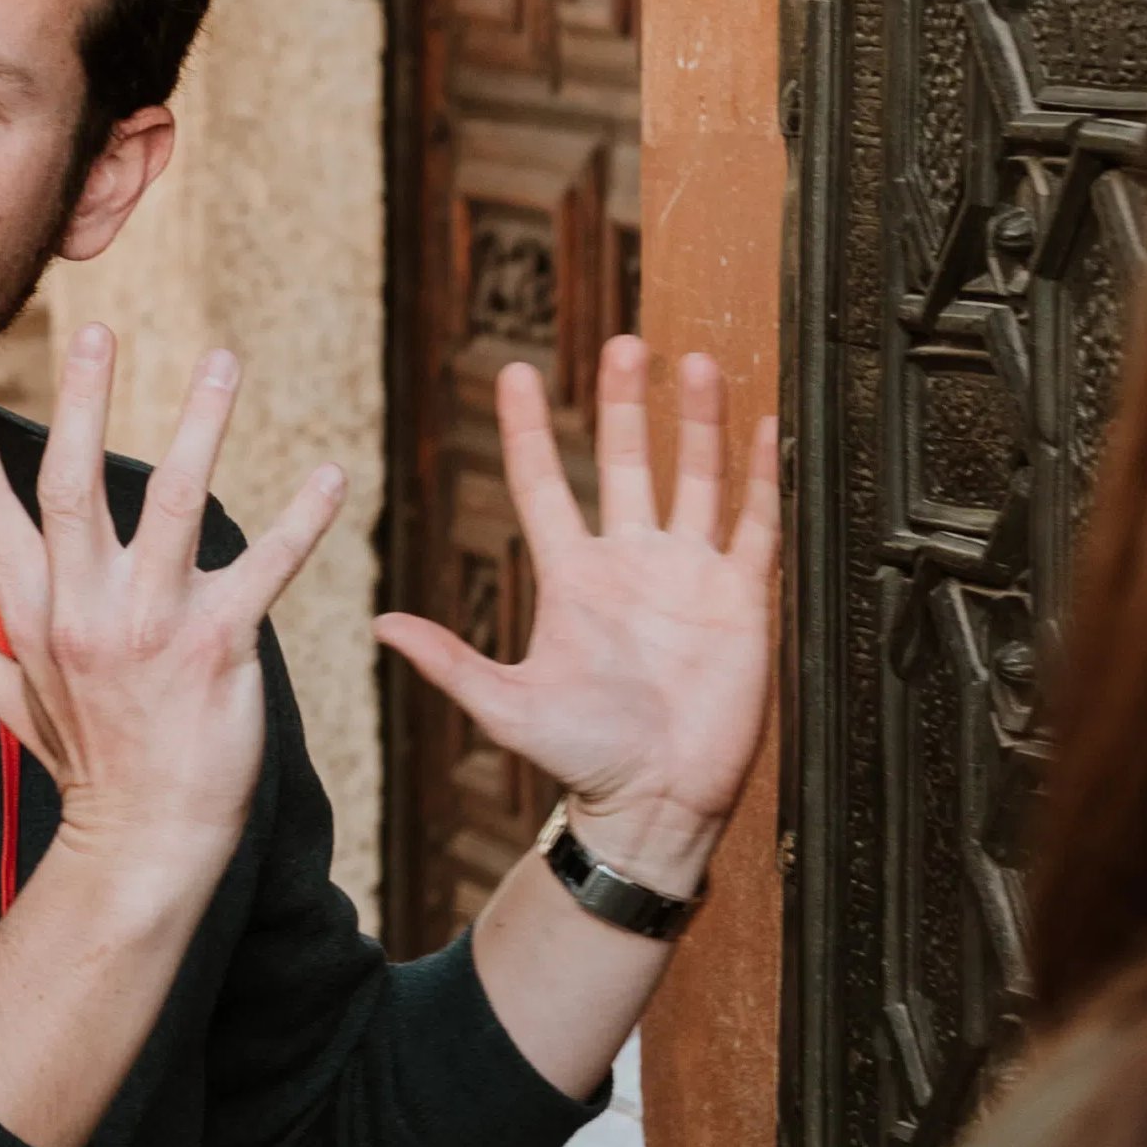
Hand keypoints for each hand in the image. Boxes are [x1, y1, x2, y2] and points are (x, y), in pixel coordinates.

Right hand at [0, 329, 347, 891]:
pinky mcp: (217, 647)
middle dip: (83, 402)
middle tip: (96, 329)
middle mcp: (84, 611)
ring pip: (171, 503)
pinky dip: (303, 520)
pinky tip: (333, 472)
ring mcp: (149, 627)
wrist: (147, 843)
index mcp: (37, 617)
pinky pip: (263, 568)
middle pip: (72, 485)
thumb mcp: (19, 710)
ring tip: (223, 361)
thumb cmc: (90, 771)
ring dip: (200, 425)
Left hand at [374, 340, 781, 900]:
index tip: (513, 372)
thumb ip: (450, 663)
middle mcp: (632, 564)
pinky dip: (762, 477)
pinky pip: (755, 525)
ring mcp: (689, 577)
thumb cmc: (582, 761)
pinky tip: (769, 425)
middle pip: (627, 462)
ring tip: (694, 362)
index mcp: (573, 578)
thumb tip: (378, 627)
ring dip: (697, 422)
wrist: (656, 805)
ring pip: (695, 478)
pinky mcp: (741, 601)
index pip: (546, 484)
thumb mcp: (508, 706)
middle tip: (622, 341)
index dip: (529, 430)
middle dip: (624, 402)